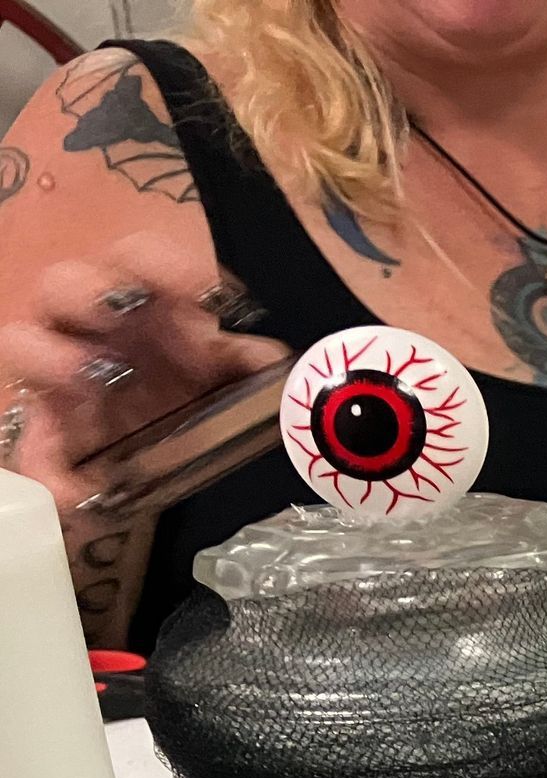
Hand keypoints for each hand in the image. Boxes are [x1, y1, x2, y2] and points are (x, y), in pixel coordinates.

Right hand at [0, 233, 286, 512]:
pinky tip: (78, 494)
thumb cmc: (189, 398)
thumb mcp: (227, 382)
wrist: (166, 469)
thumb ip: (246, 367)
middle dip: (87, 291)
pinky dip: (52, 475)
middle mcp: (91, 334)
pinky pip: (33, 453)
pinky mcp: (49, 437)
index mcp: (140, 310)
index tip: (200, 290)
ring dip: (48, 355)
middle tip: (114, 308)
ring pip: (22, 344)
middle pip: (64, 287)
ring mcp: (61, 383)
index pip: (137, 262)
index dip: (162, 264)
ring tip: (81, 375)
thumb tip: (271, 362)